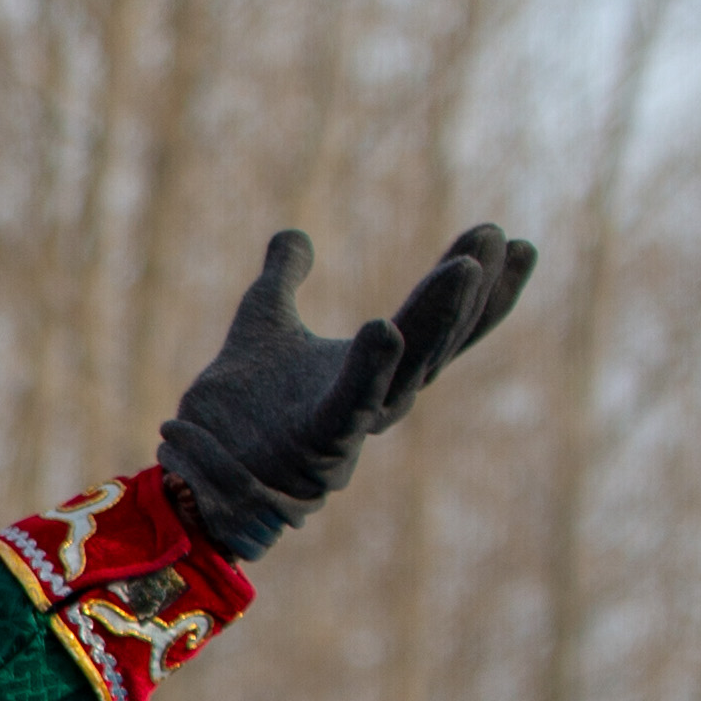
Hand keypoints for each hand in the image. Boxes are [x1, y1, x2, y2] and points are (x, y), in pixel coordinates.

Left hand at [156, 225, 533, 561]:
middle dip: (473, 292)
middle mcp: (380, 399)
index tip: (502, 235)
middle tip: (497, 237)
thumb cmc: (240, 407)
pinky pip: (350, 403)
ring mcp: (353, 423)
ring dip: (437, 317)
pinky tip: (384, 327)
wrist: (198, 465)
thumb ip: (284, 277)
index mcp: (377, 370)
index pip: (440, 324)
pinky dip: (369, 368)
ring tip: (463, 268)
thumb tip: (295, 235)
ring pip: (409, 368)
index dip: (479, 287)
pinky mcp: (319, 442)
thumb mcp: (263, 321)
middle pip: (440, 342)